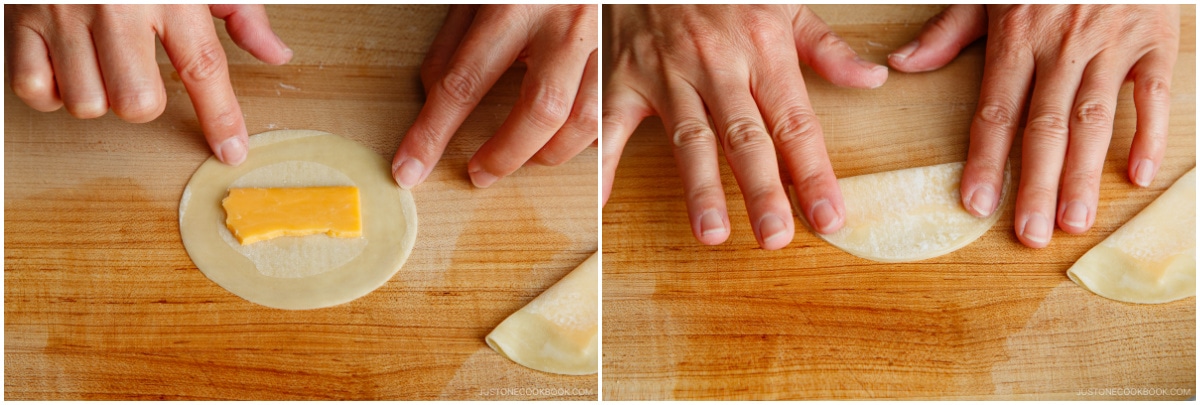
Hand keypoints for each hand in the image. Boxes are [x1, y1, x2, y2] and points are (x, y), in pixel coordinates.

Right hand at [5, 5, 292, 164]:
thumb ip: (241, 12)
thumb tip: (276, 54)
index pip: (203, 68)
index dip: (221, 117)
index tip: (231, 152)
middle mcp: (117, 7)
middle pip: (137, 102)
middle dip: (144, 103)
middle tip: (139, 73)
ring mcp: (64, 13)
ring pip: (86, 103)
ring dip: (99, 98)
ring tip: (101, 65)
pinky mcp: (21, 18)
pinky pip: (33, 89)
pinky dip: (52, 93)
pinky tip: (67, 69)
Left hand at [392, 5, 597, 189]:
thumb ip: (455, 38)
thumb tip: (432, 95)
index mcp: (515, 5)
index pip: (463, 81)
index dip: (432, 133)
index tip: (410, 166)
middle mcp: (564, 25)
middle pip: (540, 110)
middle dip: (505, 155)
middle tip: (479, 173)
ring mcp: (605, 40)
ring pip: (587, 119)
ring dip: (551, 154)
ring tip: (526, 159)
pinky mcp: (629, 54)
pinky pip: (616, 112)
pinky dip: (594, 143)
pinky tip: (573, 147)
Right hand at [603, 5, 887, 249]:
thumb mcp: (785, 2)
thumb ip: (827, 47)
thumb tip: (874, 79)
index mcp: (763, 49)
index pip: (796, 124)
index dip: (814, 174)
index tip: (829, 217)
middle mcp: (717, 65)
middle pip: (745, 138)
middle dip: (762, 190)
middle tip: (774, 237)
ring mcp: (667, 74)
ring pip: (688, 139)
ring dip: (700, 188)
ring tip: (712, 233)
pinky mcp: (624, 76)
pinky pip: (611, 125)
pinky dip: (603, 163)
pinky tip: (603, 204)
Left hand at [889, 5, 1179, 247]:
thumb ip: (948, 30)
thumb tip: (902, 64)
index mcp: (1016, 37)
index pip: (996, 110)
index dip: (985, 160)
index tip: (976, 203)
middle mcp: (1061, 46)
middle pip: (1045, 127)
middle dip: (1036, 185)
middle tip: (1029, 234)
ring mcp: (1110, 43)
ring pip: (1095, 119)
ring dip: (1084, 174)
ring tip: (1072, 221)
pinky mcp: (1155, 38)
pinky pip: (1153, 93)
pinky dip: (1150, 134)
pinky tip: (1138, 175)